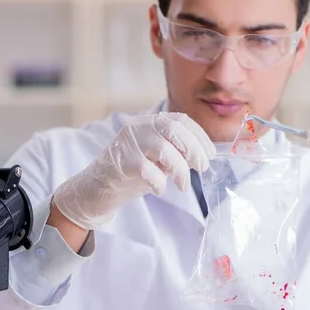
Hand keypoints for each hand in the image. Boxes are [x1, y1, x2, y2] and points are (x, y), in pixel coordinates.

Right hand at [53, 112, 215, 229]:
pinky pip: (148, 170)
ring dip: (180, 169)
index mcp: (149, 123)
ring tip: (183, 185)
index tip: (211, 154)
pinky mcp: (120, 161)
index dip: (200, 136)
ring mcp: (128, 143)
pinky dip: (159, 182)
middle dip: (194, 149)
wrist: (98, 189)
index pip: (180, 120)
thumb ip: (177, 154)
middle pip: (173, 129)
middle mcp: (138, 127)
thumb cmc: (132, 174)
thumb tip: (204, 157)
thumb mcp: (158, 160)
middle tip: (202, 168)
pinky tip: (159, 190)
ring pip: (163, 148)